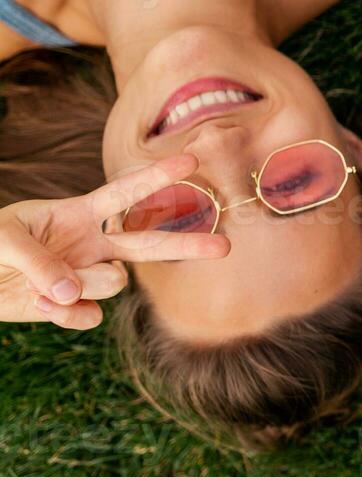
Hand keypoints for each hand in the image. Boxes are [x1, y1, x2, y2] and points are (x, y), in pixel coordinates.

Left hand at [0, 156, 228, 329]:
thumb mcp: (3, 240)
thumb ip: (38, 261)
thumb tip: (73, 293)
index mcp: (76, 213)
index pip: (125, 193)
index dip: (157, 177)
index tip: (191, 160)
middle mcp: (90, 244)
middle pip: (149, 244)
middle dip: (187, 245)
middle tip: (225, 249)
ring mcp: (84, 276)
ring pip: (113, 283)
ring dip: (84, 287)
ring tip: (44, 289)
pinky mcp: (72, 307)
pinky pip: (89, 317)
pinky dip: (66, 316)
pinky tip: (43, 307)